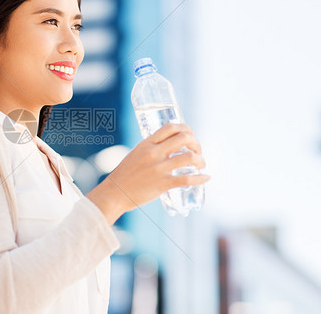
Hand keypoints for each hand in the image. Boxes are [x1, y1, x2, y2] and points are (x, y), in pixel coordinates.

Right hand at [88, 123, 209, 222]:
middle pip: (184, 138)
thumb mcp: (136, 154)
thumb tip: (168, 147)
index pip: (170, 127)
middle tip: (197, 151)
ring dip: (201, 160)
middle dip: (196, 143)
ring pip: (189, 158)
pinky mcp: (162, 184)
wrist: (115, 193)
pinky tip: (205, 178)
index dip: (185, 128)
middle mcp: (153, 153)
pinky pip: (187, 179)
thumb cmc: (125, 175)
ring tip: (201, 164)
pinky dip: (200, 179)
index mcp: (146, 143)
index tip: (190, 135)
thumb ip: (151, 149)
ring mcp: (158, 169)